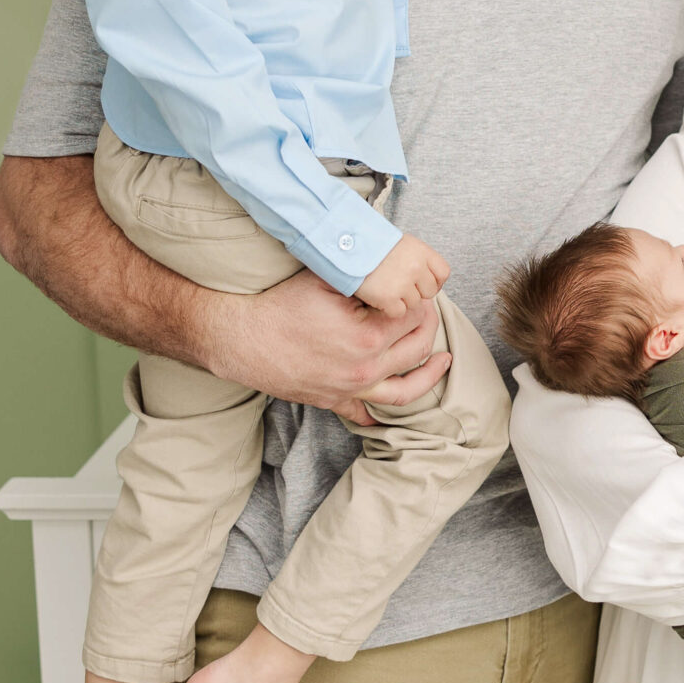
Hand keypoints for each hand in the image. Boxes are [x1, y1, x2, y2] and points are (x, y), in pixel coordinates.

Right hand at [197, 267, 450, 424]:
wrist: (239, 339)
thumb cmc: (279, 306)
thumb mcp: (325, 279)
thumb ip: (363, 275)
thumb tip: (391, 268)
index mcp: (368, 337)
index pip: (413, 316)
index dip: (420, 299)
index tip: (419, 289)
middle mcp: (365, 370)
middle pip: (418, 348)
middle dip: (428, 326)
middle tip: (428, 310)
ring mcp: (351, 389)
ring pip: (406, 390)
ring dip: (430, 374)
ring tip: (444, 361)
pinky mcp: (334, 401)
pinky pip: (368, 414)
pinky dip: (385, 412)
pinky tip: (398, 402)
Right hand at [355, 233, 450, 316]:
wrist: (347, 248)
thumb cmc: (372, 245)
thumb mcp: (401, 244)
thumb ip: (418, 259)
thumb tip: (430, 279)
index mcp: (422, 252)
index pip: (443, 273)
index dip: (433, 280)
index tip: (420, 281)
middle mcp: (416, 267)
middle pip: (429, 292)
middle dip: (416, 291)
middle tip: (398, 285)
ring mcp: (403, 284)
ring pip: (414, 304)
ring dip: (401, 300)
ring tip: (386, 287)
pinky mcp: (389, 298)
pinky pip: (399, 312)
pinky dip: (389, 308)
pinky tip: (379, 296)